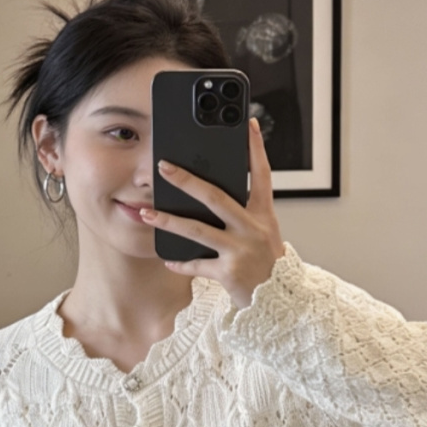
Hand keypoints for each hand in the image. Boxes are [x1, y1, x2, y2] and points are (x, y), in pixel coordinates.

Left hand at [141, 117, 285, 310]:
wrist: (278, 302)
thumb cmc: (266, 264)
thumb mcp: (264, 233)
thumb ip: (244, 214)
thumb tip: (211, 193)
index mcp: (264, 215)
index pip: (262, 174)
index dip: (256, 148)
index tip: (248, 124)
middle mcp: (253, 229)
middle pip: (216, 197)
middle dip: (187, 181)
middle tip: (164, 166)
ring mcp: (241, 250)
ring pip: (198, 230)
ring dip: (169, 221)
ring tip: (147, 213)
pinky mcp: (229, 273)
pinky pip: (197, 264)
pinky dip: (181, 262)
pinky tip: (167, 258)